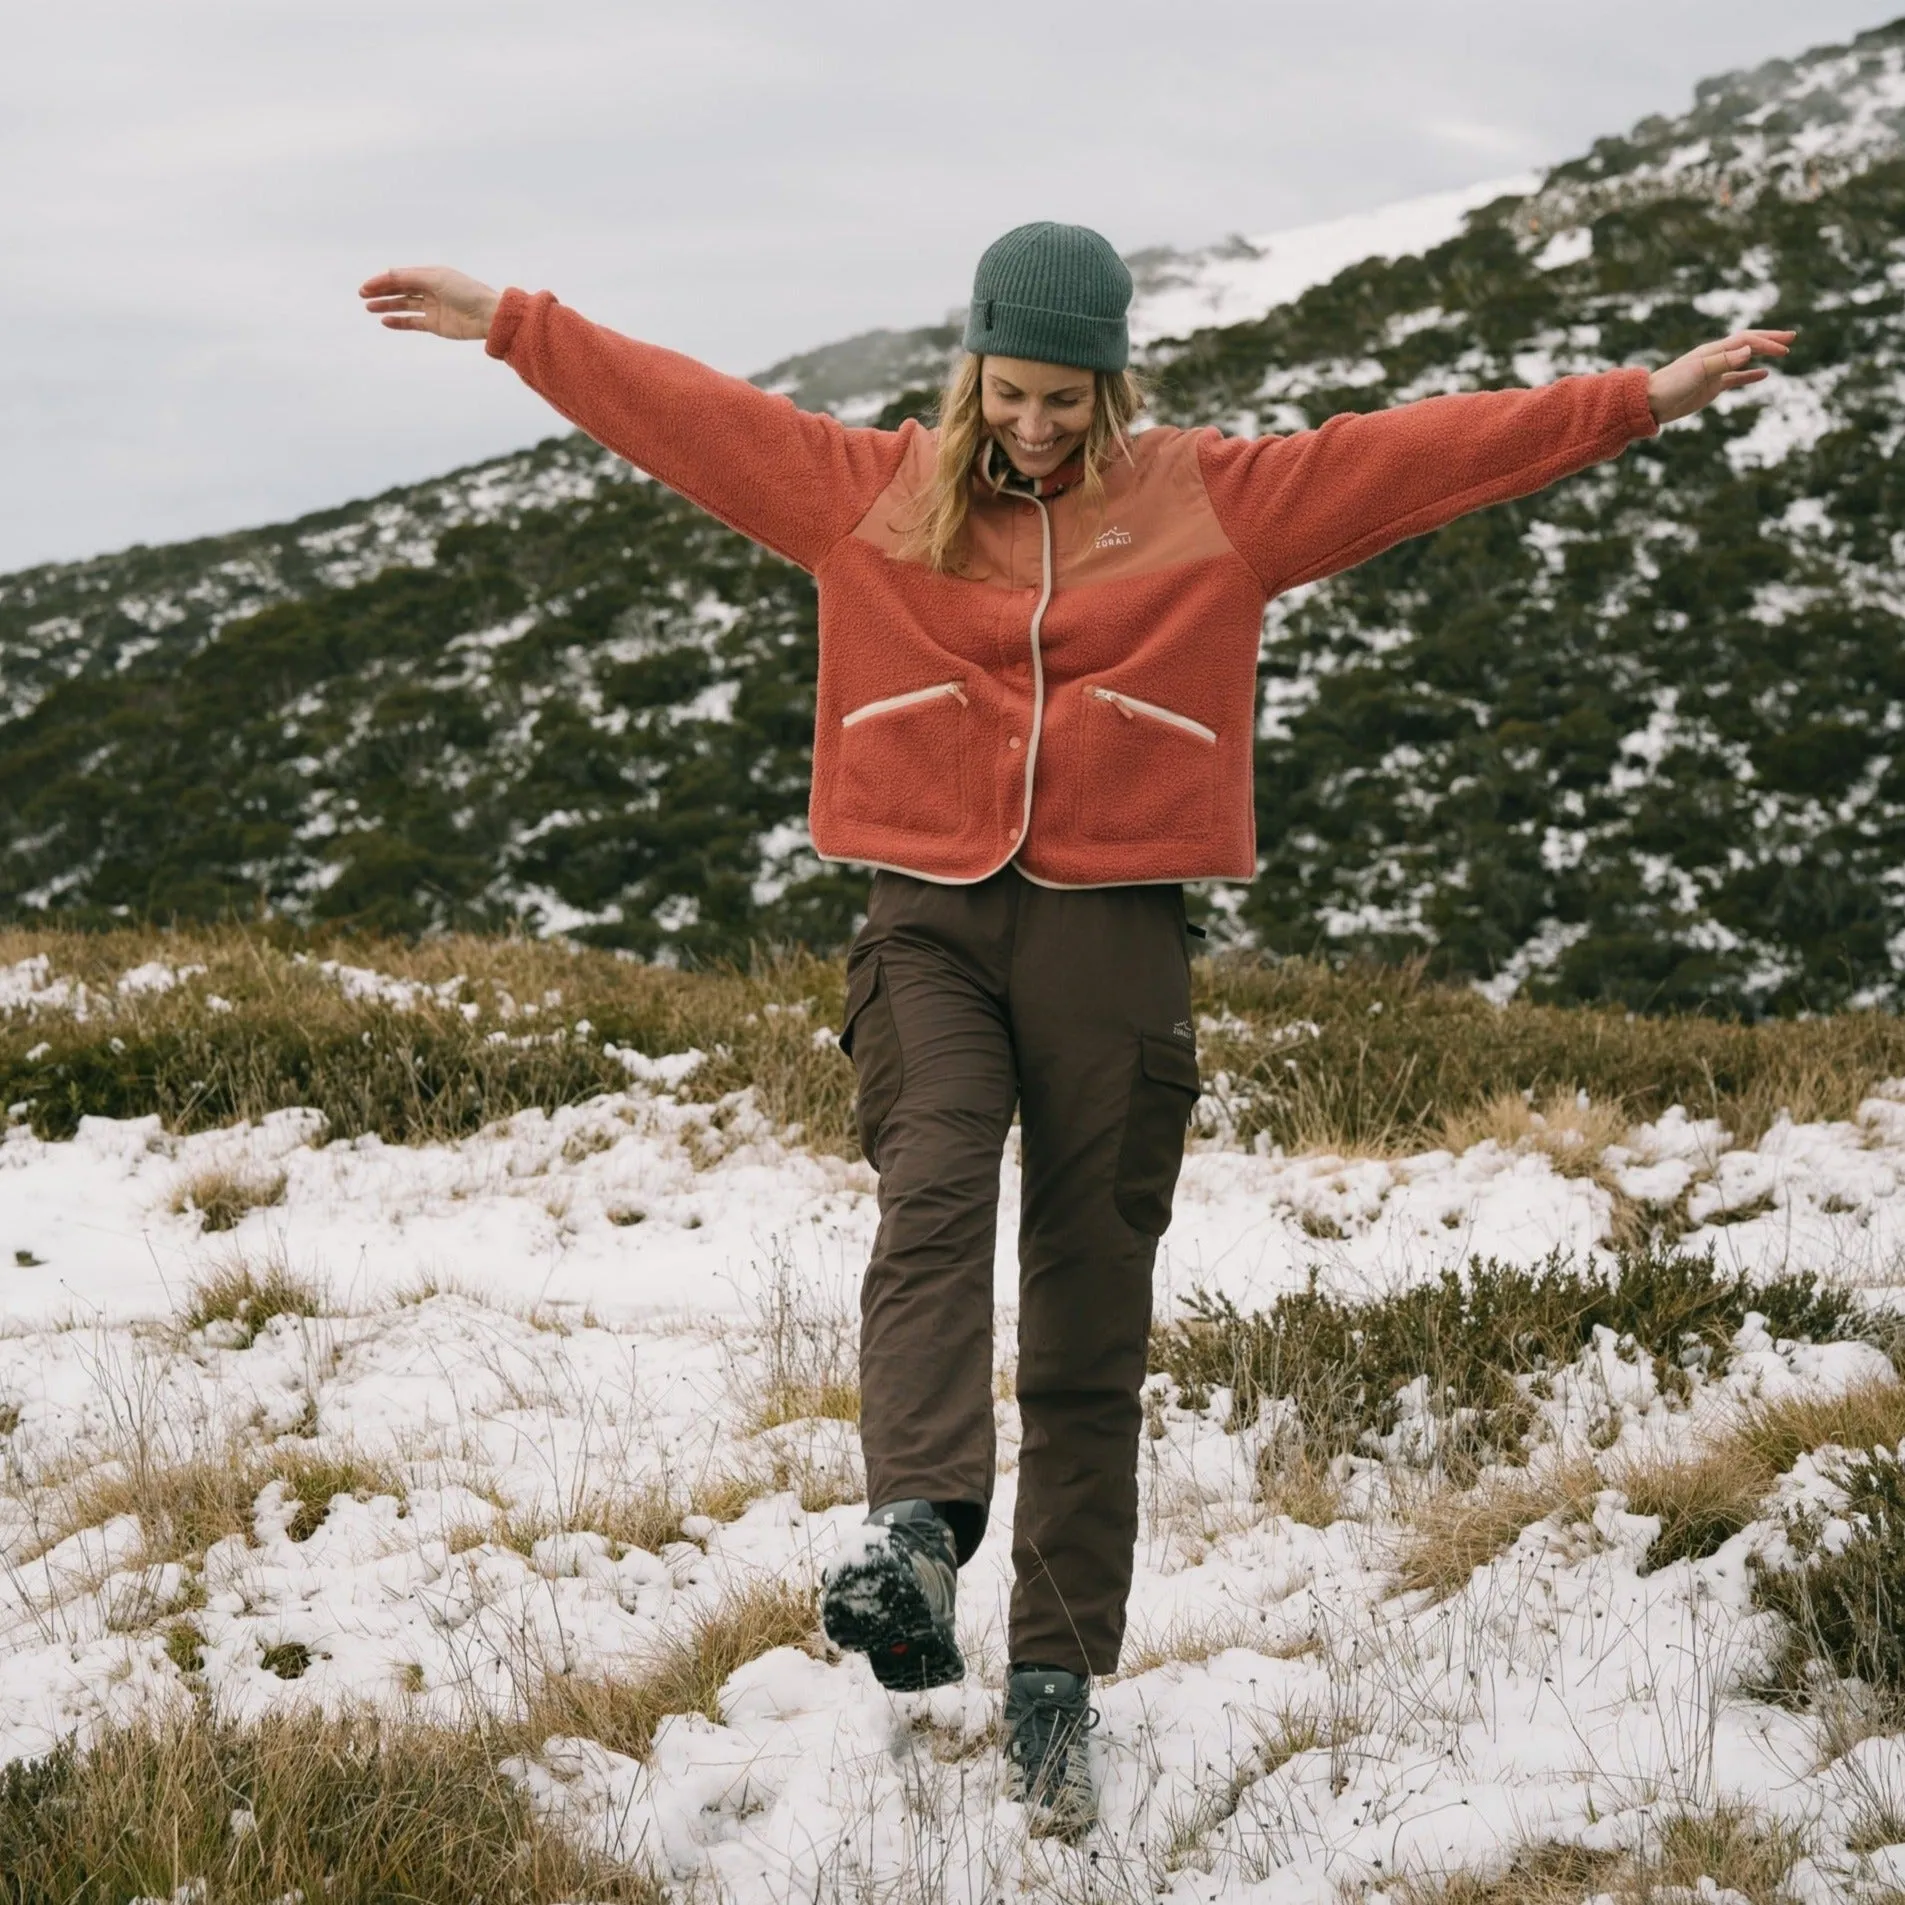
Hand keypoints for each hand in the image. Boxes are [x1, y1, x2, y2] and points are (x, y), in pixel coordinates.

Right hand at [358, 266, 500, 341]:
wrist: (488, 316)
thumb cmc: (466, 292)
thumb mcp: (436, 279)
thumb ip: (411, 278)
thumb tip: (388, 273)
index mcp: (431, 274)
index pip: (401, 276)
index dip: (382, 280)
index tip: (366, 286)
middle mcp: (430, 289)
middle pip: (400, 289)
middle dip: (381, 291)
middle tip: (362, 295)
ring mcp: (432, 307)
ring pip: (404, 305)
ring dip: (386, 305)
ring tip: (369, 307)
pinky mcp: (436, 325)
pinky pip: (413, 322)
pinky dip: (399, 322)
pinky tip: (385, 320)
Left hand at [1646, 329, 1795, 424]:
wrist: (1652, 402)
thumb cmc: (1672, 384)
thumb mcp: (1699, 372)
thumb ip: (1724, 361)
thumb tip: (1749, 350)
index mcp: (1713, 350)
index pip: (1746, 341)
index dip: (1766, 343)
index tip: (1784, 349)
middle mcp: (1716, 357)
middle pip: (1748, 343)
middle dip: (1770, 339)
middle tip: (1792, 337)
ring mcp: (1715, 371)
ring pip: (1745, 358)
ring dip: (1763, 354)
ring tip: (1783, 351)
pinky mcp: (1711, 386)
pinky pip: (1736, 378)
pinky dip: (1751, 374)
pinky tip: (1765, 374)